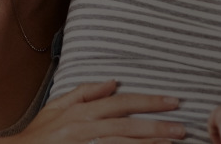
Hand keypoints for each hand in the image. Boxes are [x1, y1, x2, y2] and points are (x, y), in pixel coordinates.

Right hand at [6, 81, 188, 143]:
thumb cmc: (39, 134)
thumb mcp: (56, 107)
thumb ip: (85, 92)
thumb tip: (113, 81)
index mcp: (80, 111)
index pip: (121, 102)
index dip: (148, 101)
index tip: (172, 101)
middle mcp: (83, 127)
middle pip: (126, 124)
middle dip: (156, 125)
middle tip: (182, 128)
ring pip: (122, 143)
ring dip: (148, 143)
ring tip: (172, 143)